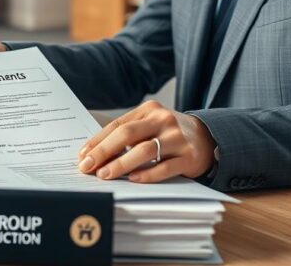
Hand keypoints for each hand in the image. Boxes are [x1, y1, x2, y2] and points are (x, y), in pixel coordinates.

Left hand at [77, 100, 215, 182]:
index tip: (82, 155)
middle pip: (128, 134)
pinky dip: (147, 174)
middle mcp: (163, 120)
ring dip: (121, 163)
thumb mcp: (151, 125)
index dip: (98, 141)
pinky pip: (164, 167)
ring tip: (105, 175)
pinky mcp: (189, 156)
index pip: (117, 125)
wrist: (207, 138)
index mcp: (149, 110)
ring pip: (144, 150)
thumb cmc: (169, 134)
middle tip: (88, 166)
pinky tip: (133, 179)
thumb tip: (95, 153)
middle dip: (104, 151)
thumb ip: (128, 135)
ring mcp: (177, 137)